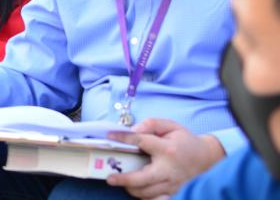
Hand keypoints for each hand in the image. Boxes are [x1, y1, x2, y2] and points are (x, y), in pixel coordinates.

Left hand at [107, 118, 224, 198]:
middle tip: (110, 178)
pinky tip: (135, 189)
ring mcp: (172, 185)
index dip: (123, 138)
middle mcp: (169, 170)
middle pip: (142, 179)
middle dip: (124, 179)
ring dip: (130, 188)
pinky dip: (143, 196)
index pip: (141, 142)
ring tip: (120, 180)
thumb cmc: (184, 140)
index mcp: (167, 150)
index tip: (109, 136)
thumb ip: (150, 125)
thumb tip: (131, 132)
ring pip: (146, 193)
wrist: (207, 157)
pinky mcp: (173, 193)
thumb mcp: (169, 126)